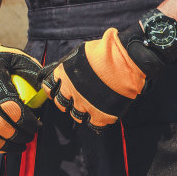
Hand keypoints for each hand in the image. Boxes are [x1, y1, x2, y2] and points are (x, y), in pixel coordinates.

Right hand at [0, 28, 48, 152]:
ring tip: (20, 146)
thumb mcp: (16, 56)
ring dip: (7, 145)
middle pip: (1, 125)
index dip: (28, 122)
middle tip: (30, 137)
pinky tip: (3, 147)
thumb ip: (33, 71)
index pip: (14, 110)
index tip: (38, 125)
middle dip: (20, 136)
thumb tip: (48, 89)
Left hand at [43, 26, 164, 129]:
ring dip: (81, 111)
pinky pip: (94, 124)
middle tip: (75, 98)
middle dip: (66, 102)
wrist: (127, 60)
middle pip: (61, 104)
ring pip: (76, 115)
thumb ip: (70, 65)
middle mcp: (71, 92)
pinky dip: (97, 120)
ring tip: (91, 105)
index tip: (57, 90)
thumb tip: (64, 70)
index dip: (53, 90)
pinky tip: (102, 113)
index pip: (49, 88)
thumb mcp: (80, 53)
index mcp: (64, 75)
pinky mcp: (101, 115)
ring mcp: (85, 105)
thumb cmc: (105, 51)